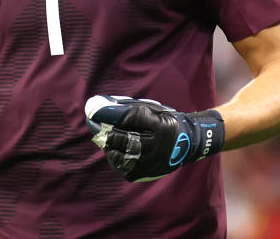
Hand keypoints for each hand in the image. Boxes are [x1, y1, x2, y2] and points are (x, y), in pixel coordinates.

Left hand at [84, 95, 223, 181]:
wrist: (187, 144)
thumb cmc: (163, 121)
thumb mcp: (151, 109)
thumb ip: (127, 108)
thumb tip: (98, 106)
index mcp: (160, 125)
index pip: (129, 117)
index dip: (108, 113)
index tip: (92, 107)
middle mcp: (157, 145)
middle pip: (121, 138)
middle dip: (103, 129)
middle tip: (92, 122)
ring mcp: (152, 162)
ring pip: (119, 154)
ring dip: (107, 144)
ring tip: (102, 135)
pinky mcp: (146, 173)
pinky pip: (121, 166)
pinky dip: (113, 156)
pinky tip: (112, 149)